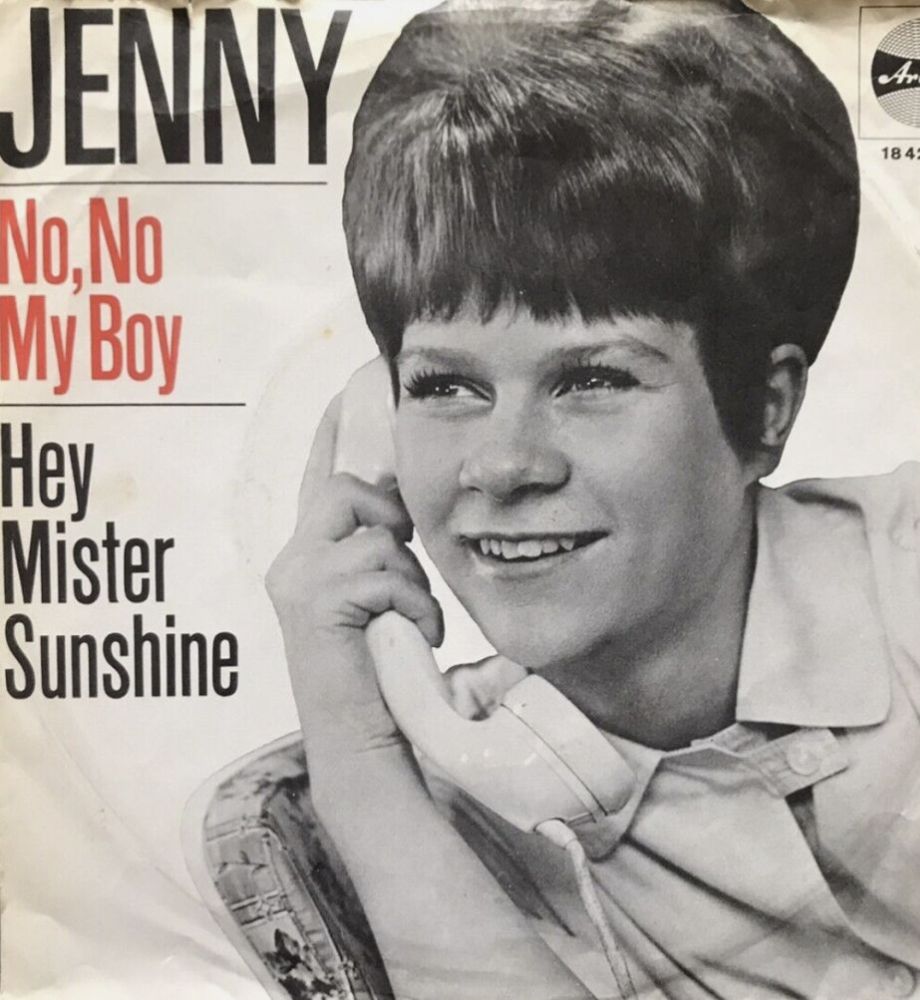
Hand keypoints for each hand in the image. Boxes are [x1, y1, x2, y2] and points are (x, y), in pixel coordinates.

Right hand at [266, 391, 443, 758]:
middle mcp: (292, 561)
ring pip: (376, 533)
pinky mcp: (316, 602)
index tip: (344, 392)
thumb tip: (403, 511)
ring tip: (411, 619)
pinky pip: (386, 573)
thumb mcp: (379, 597)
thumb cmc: (379, 669)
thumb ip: (377, 553)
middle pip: (346, 489)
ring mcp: (298, 580)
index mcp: (307, 557)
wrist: (361, 738)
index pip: (317, 479)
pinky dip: (416, 606)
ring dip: (411, 579)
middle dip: (390, 515)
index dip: (330, 433)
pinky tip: (412, 637)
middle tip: (405, 554)